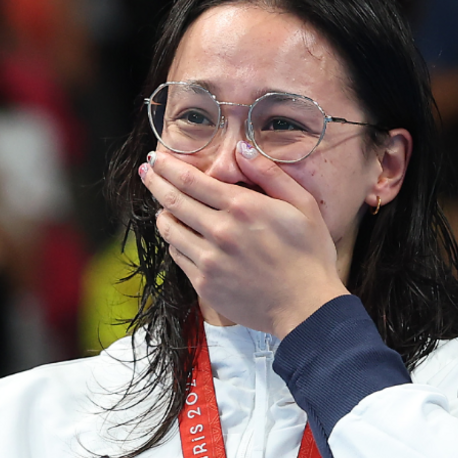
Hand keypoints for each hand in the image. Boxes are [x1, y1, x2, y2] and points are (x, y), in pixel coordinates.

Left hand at [142, 144, 346, 336]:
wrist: (307, 308)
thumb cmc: (310, 256)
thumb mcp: (304, 206)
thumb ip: (270, 174)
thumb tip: (242, 149)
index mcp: (243, 208)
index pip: (191, 180)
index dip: (169, 166)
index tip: (157, 159)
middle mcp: (220, 231)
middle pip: (172, 200)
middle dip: (155, 181)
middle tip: (147, 172)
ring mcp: (208, 259)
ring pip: (168, 228)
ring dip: (162, 212)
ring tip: (164, 205)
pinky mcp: (204, 283)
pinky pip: (177, 255)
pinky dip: (174, 241)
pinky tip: (181, 236)